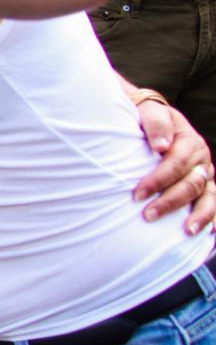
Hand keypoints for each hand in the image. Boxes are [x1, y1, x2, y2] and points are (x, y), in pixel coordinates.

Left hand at [130, 96, 215, 232]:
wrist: (151, 119)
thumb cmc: (146, 118)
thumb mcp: (150, 112)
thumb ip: (156, 124)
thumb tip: (161, 146)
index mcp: (188, 141)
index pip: (176, 164)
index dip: (157, 180)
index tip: (137, 194)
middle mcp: (201, 159)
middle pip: (190, 184)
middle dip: (170, 202)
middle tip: (148, 215)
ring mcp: (205, 174)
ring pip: (208, 197)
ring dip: (199, 216)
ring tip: (186, 231)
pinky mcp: (205, 186)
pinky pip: (214, 203)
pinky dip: (213, 218)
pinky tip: (209, 233)